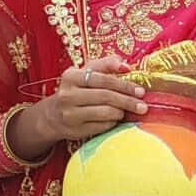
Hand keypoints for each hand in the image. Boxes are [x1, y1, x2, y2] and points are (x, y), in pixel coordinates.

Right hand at [18, 56, 145, 147]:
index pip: (104, 79)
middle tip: (143, 106)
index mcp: (71, 76)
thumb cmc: (76, 90)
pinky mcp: (75, 130)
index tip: (141, 91)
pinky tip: (114, 120)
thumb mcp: (86, 73)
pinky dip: (112, 123)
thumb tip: (126, 65)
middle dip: (128, 101)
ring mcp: (70, 114)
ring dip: (121, 112)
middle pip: (106, 96)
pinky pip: (102, 126)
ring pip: (105, 112)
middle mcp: (68, 94)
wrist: (52, 116)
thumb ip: (106, 64)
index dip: (125, 85)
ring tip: (126, 112)